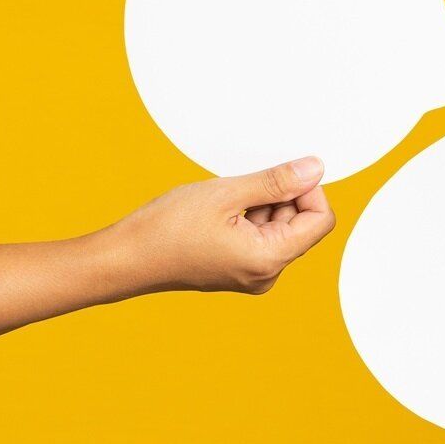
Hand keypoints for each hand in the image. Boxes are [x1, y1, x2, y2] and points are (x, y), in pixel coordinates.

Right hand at [107, 156, 336, 294]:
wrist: (124, 258)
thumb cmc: (166, 229)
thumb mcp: (227, 194)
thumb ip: (276, 182)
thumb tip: (315, 169)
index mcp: (269, 259)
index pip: (320, 220)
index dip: (309, 190)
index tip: (282, 173)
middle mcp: (266, 274)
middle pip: (301, 224)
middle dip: (281, 198)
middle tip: (241, 187)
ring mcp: (252, 275)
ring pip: (279, 228)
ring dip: (262, 206)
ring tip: (224, 202)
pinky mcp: (238, 270)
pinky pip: (260, 237)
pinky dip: (249, 217)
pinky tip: (220, 212)